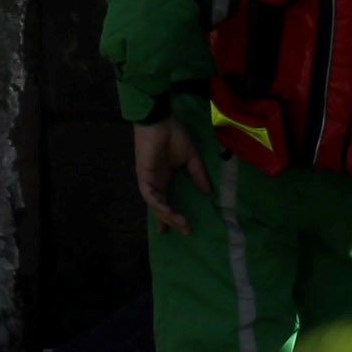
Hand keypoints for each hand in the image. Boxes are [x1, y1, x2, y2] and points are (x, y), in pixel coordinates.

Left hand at [133, 117, 206, 235]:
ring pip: (154, 204)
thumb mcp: (191, 158)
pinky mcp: (143, 174)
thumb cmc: (172, 135)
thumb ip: (197, 174)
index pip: (165, 201)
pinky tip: (167, 211)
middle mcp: (154, 181)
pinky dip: (157, 204)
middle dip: (171, 220)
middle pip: (160, 206)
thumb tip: (208, 191)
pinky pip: (148, 194)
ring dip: (166, 215)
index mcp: (163, 177)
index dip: (169, 216)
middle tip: (186, 231)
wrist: (159, 120)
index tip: (180, 229)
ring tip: (181, 224)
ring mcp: (147, 178)